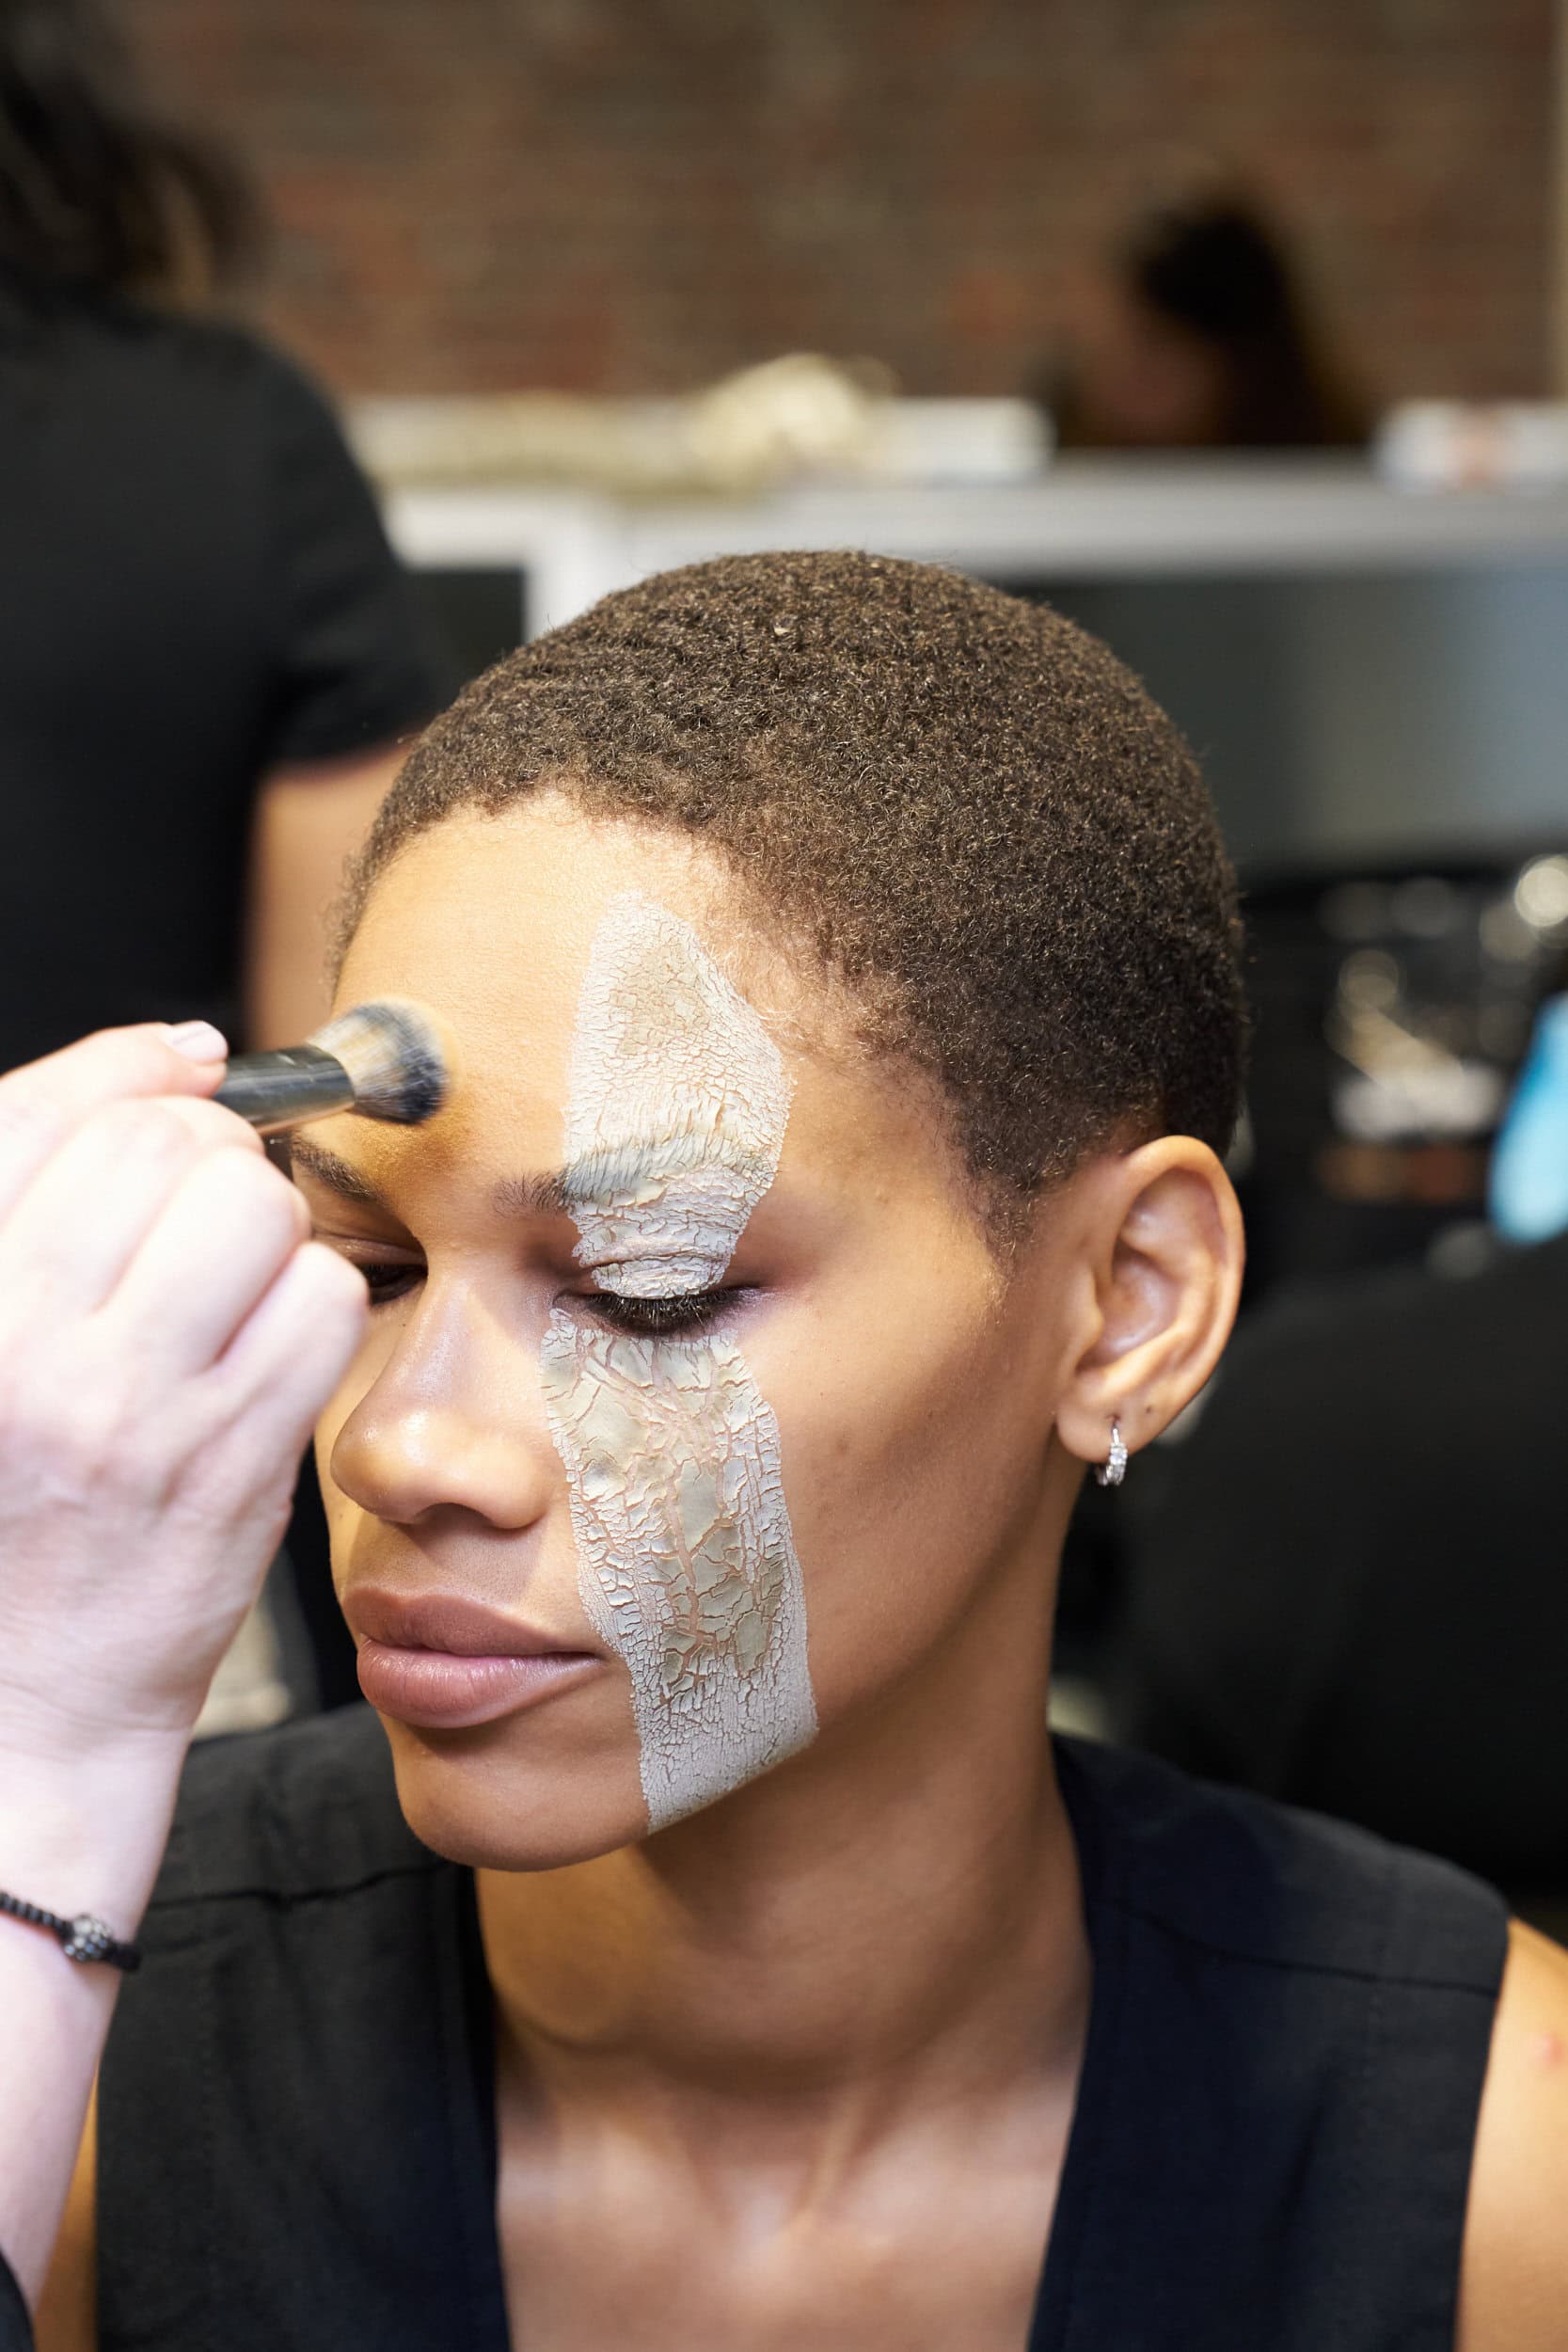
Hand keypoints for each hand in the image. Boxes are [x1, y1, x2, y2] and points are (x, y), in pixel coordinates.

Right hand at [0, 1023, 366, 1773]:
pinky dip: (315, 1308)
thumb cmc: (4, 1508)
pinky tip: (271, 1351)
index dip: (128, 1065)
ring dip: (267, 1228)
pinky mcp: (231, 1459)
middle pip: (164, 1146)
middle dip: (210, 1151)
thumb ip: (39, 1205)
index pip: (38, 1117)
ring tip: (233, 1288)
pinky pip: (321, 1302)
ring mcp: (130, 1405)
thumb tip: (181, 1056)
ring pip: (255, 1209)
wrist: (18, 1701)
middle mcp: (19, 1344)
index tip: (184, 1061)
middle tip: (204, 1208)